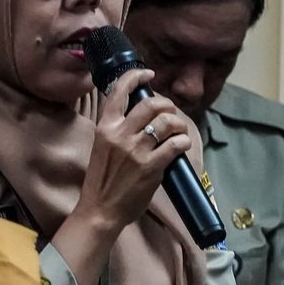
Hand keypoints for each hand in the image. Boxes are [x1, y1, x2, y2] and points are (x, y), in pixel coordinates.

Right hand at [74, 67, 192, 232]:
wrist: (100, 210)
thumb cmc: (102, 180)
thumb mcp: (102, 146)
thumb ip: (118, 129)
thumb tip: (143, 114)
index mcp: (105, 127)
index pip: (120, 91)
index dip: (136, 77)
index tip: (149, 74)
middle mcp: (120, 134)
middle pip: (151, 104)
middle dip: (167, 104)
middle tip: (170, 112)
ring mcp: (136, 151)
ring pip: (166, 122)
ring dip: (178, 123)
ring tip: (179, 130)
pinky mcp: (151, 167)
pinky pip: (175, 144)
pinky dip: (183, 141)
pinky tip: (182, 144)